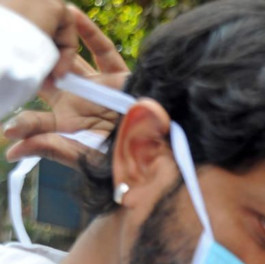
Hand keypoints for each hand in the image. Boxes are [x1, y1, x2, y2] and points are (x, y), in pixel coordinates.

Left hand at [3, 6, 128, 167]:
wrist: (160, 148)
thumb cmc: (123, 158)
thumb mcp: (83, 155)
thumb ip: (49, 147)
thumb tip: (11, 150)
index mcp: (68, 125)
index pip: (36, 116)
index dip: (21, 115)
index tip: (7, 115)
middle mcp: (80, 103)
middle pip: (49, 77)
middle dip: (35, 64)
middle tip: (16, 48)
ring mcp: (99, 88)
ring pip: (72, 60)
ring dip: (57, 42)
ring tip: (40, 22)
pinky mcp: (120, 77)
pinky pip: (102, 51)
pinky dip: (88, 32)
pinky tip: (72, 14)